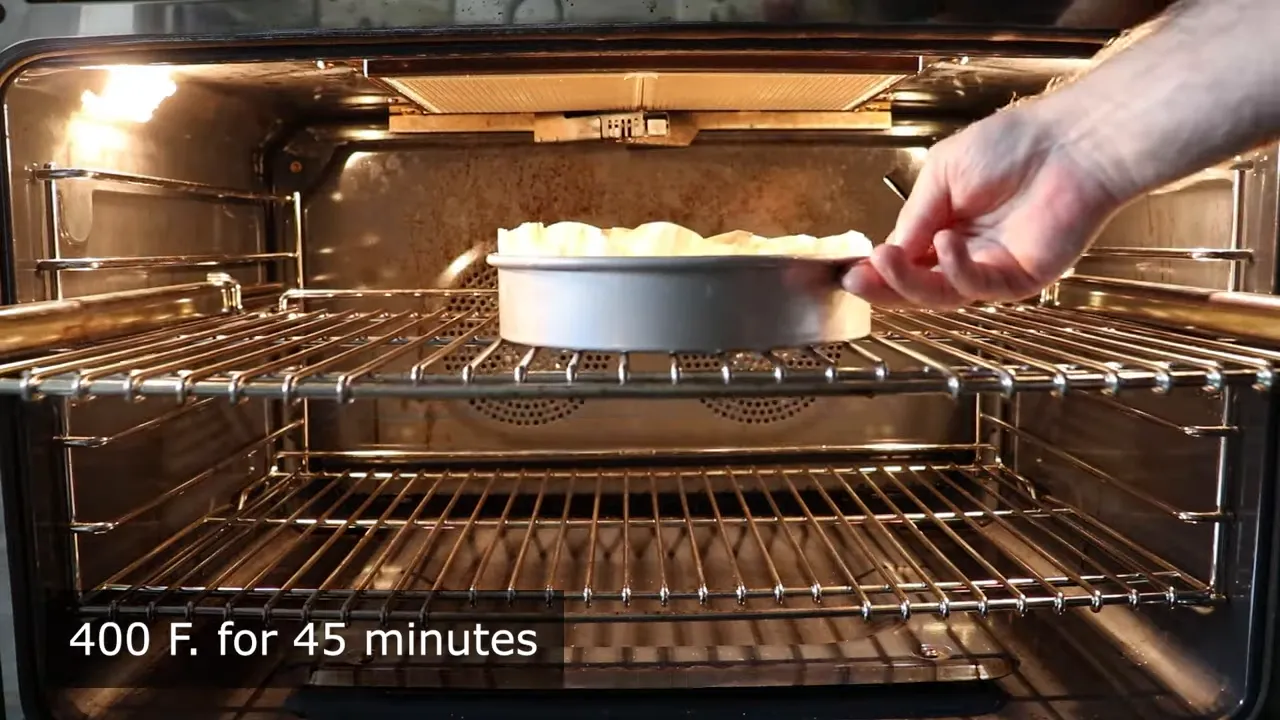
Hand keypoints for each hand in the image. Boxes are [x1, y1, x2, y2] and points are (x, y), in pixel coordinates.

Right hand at [841, 103, 1125, 309]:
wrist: (1071, 142)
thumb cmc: (1017, 144)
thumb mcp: (944, 171)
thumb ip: (915, 213)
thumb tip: (888, 249)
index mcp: (945, 224)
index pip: (904, 259)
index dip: (877, 268)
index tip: (851, 269)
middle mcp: (966, 251)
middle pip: (917, 285)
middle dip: (883, 285)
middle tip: (858, 279)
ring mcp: (991, 268)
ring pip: (940, 293)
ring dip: (908, 281)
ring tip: (886, 260)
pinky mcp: (1018, 279)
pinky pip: (976, 285)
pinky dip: (955, 269)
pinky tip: (945, 242)